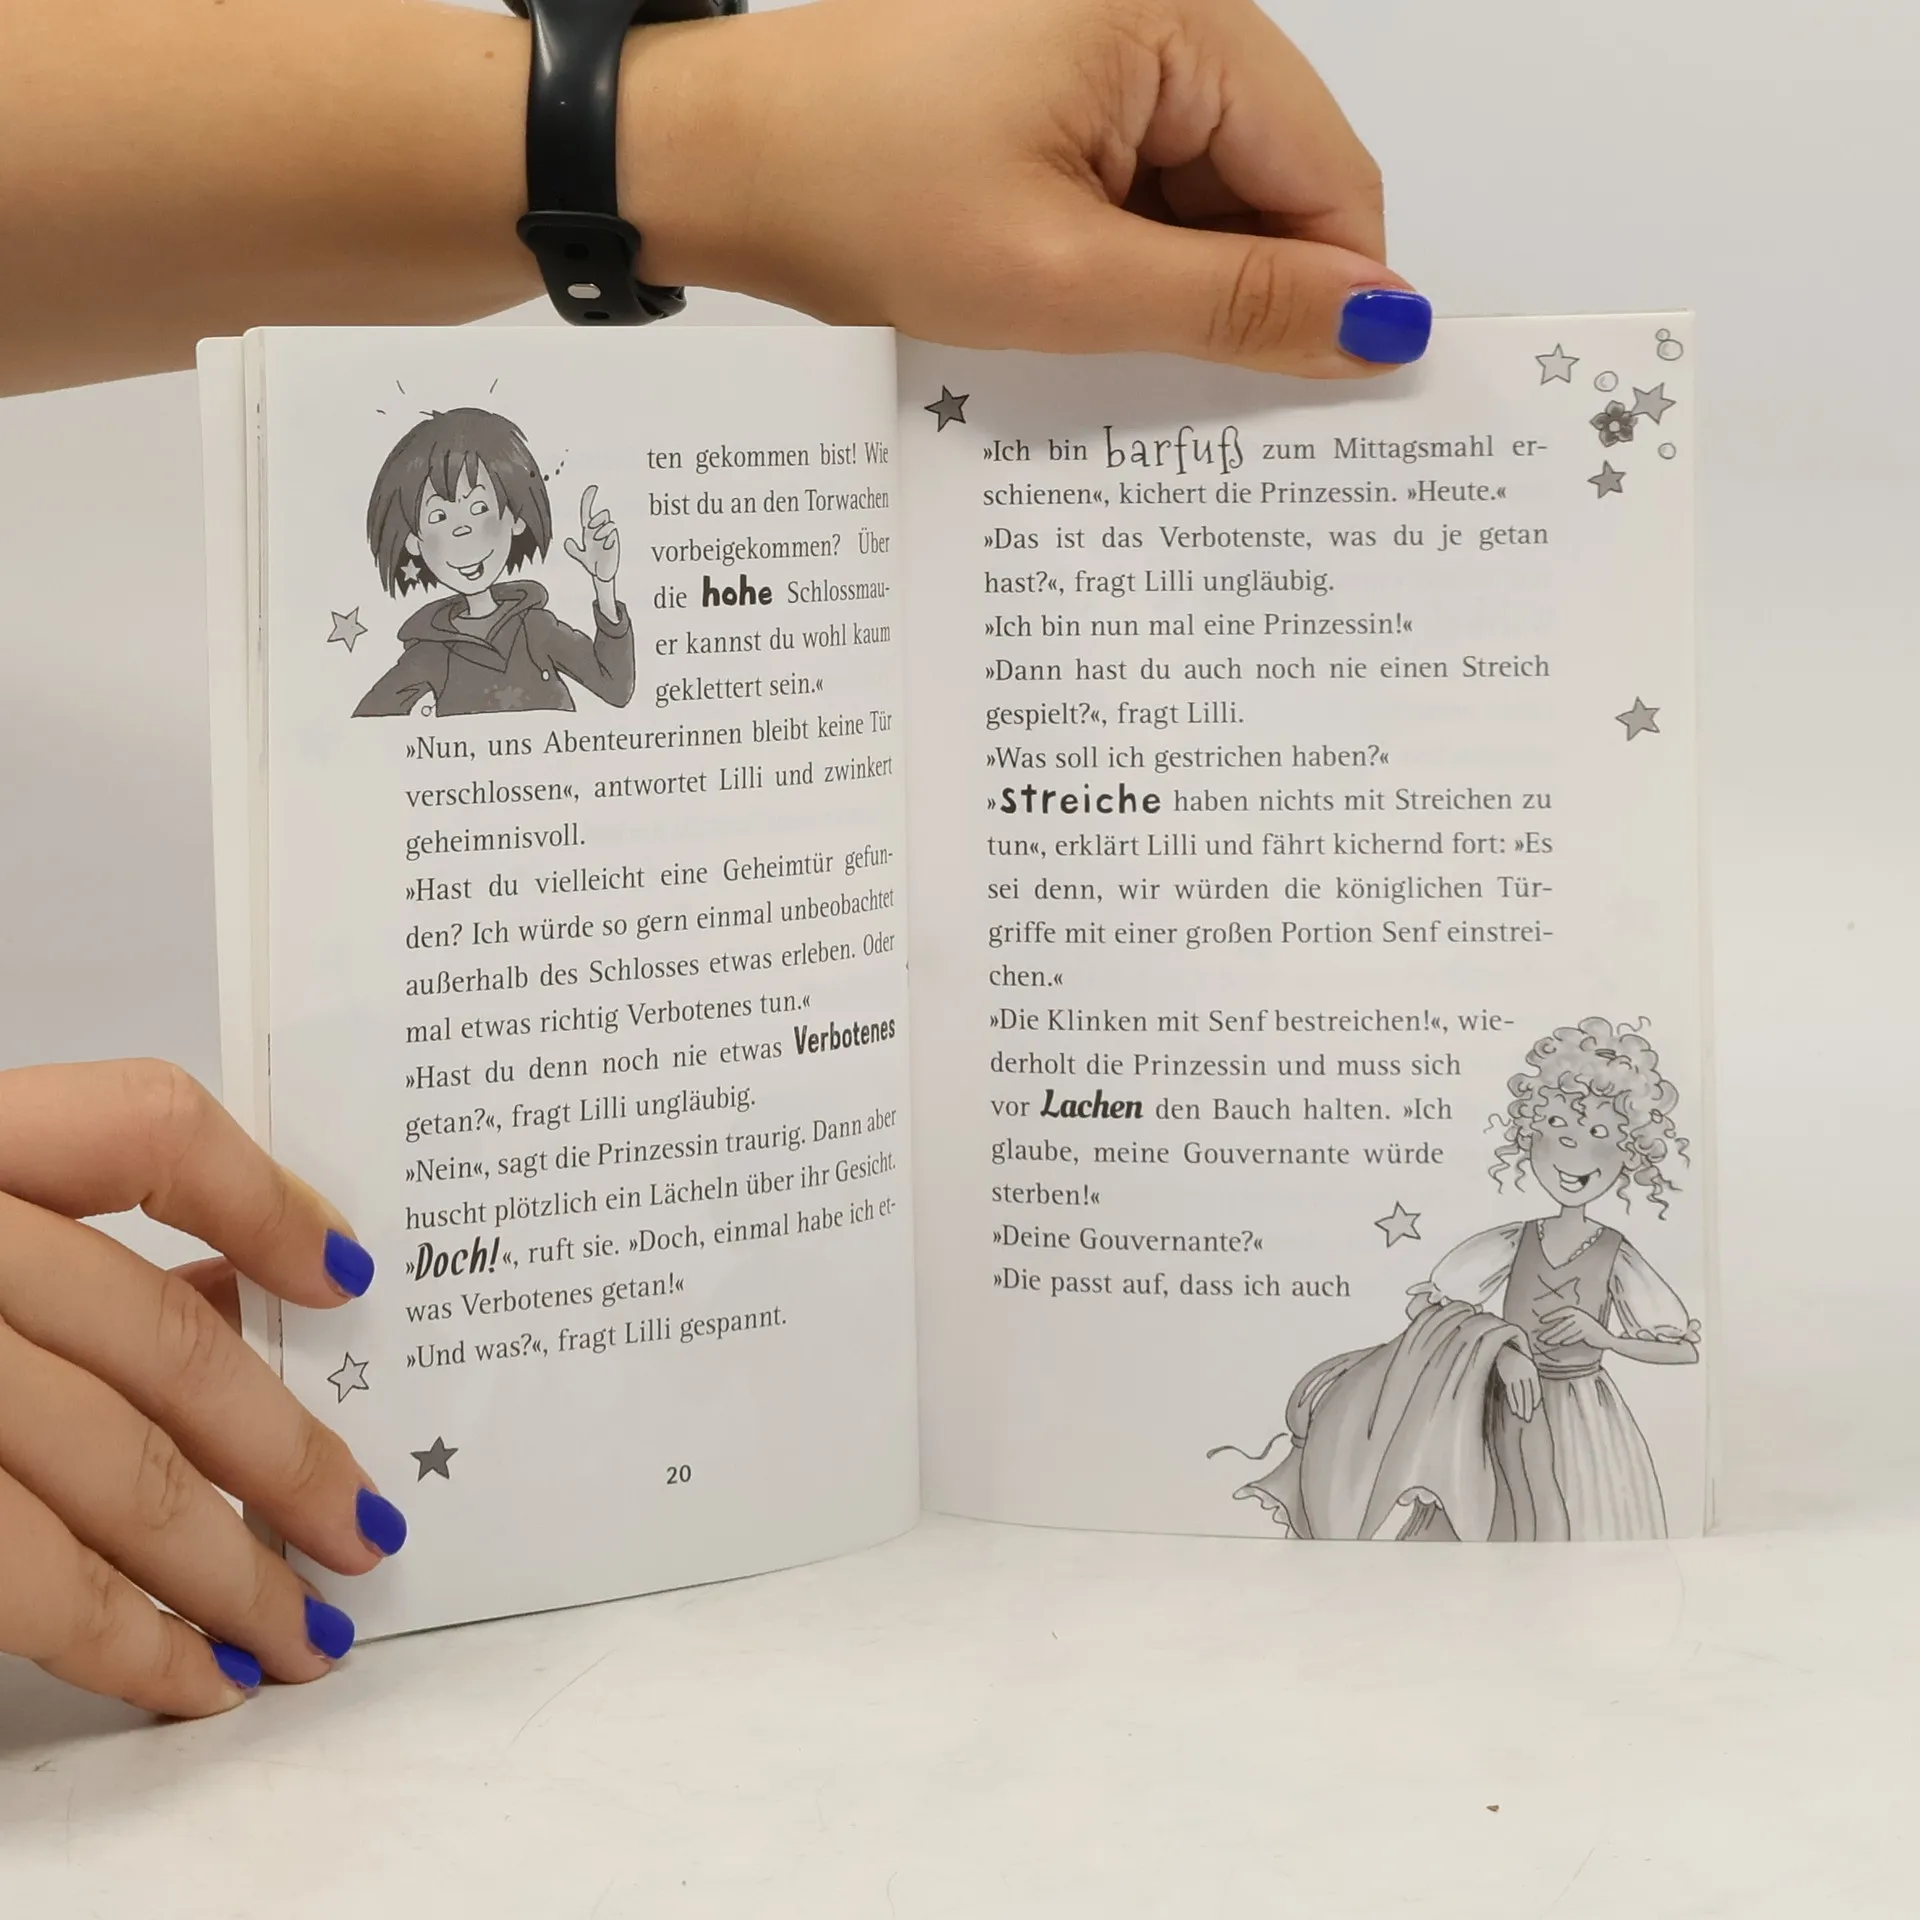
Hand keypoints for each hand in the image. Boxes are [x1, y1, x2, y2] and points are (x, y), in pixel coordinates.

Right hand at [0, 1062, 402, 1718]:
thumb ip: (60, 1232)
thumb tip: (238, 1295)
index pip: (146, 1124)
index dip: (267, 1196)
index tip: (353, 1276)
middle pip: (158, 1340)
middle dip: (284, 1454)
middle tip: (365, 1528)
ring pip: (111, 1471)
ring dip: (228, 1571)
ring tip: (307, 1634)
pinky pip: (17, 1579)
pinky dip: (121, 1641)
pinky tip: (191, 1678)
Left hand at [564, 484, 618, 586]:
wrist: (602, 575)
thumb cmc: (592, 564)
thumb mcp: (580, 557)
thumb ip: (573, 550)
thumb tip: (567, 541)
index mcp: (588, 531)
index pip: (587, 511)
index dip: (589, 499)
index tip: (593, 488)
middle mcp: (599, 530)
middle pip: (601, 515)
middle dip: (597, 522)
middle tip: (593, 536)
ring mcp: (608, 535)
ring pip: (608, 522)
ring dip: (602, 532)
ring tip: (600, 543)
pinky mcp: (615, 540)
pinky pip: (612, 533)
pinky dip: (608, 539)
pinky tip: (607, 547)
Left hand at [632, 0, 1421, 376]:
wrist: (714, 160)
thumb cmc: (857, 192)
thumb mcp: (1064, 279)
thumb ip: (1233, 306)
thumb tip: (1377, 323)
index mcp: (1175, 15)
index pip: (1328, 168)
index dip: (1334, 289)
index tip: (1324, 389)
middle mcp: (1157, 2)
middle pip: (1276, 171)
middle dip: (1242, 282)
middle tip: (1169, 371)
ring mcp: (1107, 33)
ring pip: (1209, 180)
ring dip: (1177, 271)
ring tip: (1084, 320)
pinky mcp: (1063, 70)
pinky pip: (1145, 168)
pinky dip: (1129, 243)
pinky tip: (1072, 290)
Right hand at [1492, 1344, 1538, 1421]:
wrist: (1504, 1347)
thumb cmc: (1518, 1359)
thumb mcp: (1528, 1366)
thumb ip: (1531, 1379)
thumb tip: (1535, 1396)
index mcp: (1532, 1371)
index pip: (1536, 1388)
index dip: (1535, 1399)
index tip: (1535, 1407)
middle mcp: (1524, 1374)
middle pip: (1527, 1393)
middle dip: (1528, 1407)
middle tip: (1528, 1418)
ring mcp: (1514, 1376)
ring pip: (1518, 1394)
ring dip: (1520, 1406)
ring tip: (1522, 1416)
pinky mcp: (1506, 1377)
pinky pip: (1510, 1391)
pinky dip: (1512, 1401)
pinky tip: (1514, 1409)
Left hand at [1535, 1306, 1609, 1351]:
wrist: (1606, 1338)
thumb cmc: (1589, 1332)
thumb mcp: (1578, 1324)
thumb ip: (1567, 1324)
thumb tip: (1550, 1331)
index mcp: (1577, 1312)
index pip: (1562, 1312)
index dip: (1552, 1316)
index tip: (1541, 1321)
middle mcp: (1580, 1316)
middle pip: (1562, 1324)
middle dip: (1550, 1332)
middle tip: (1540, 1338)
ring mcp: (1585, 1323)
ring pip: (1567, 1331)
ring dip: (1556, 1337)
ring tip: (1547, 1342)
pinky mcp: (1589, 1332)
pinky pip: (1576, 1336)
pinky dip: (1569, 1340)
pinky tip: (1562, 1344)